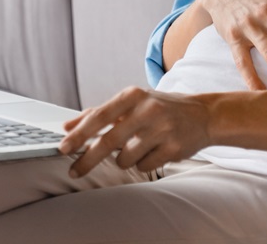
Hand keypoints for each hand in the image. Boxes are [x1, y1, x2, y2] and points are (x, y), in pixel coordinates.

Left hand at [59, 87, 211, 177]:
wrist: (203, 115)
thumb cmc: (160, 108)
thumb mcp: (131, 103)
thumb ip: (99, 113)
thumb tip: (67, 126)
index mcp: (133, 95)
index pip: (100, 116)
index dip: (80, 134)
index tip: (63, 147)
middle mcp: (148, 110)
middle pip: (109, 141)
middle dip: (88, 159)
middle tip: (74, 171)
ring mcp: (162, 129)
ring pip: (126, 158)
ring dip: (124, 159)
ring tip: (138, 146)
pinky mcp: (174, 148)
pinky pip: (144, 166)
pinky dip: (143, 163)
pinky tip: (154, 150)